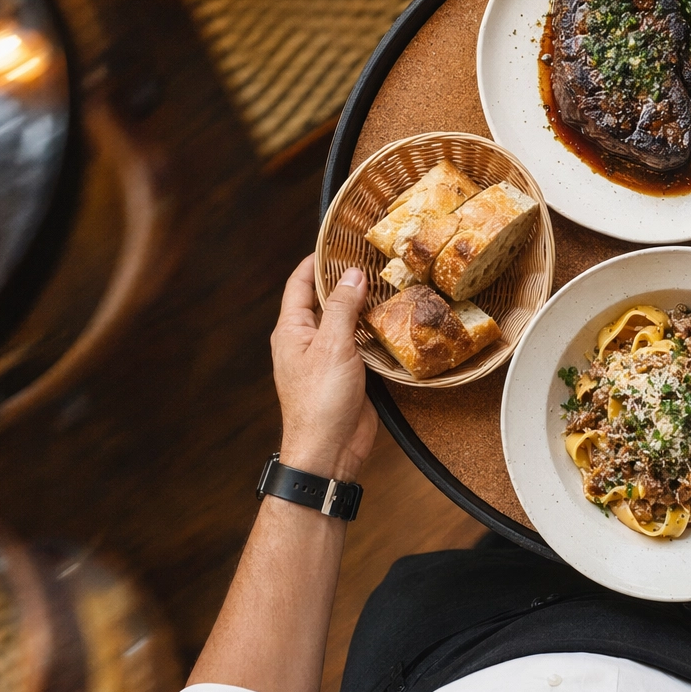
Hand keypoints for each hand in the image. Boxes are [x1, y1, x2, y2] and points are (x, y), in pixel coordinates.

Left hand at [270, 256, 376, 481]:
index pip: (299, 283)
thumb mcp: (331, 346)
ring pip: (349, 322)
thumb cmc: (320, 401)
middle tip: (376, 259)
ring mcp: (330, 357)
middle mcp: (308, 340)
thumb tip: (353, 275)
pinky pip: (364, 344)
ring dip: (367, 307)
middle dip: (348, 280)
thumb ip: (341, 308)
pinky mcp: (351, 373)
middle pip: (327, 300)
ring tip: (393, 283)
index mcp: (292, 330)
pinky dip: (378, 332)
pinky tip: (398, 320)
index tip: (338, 241)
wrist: (329, 450)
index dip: (316, 260)